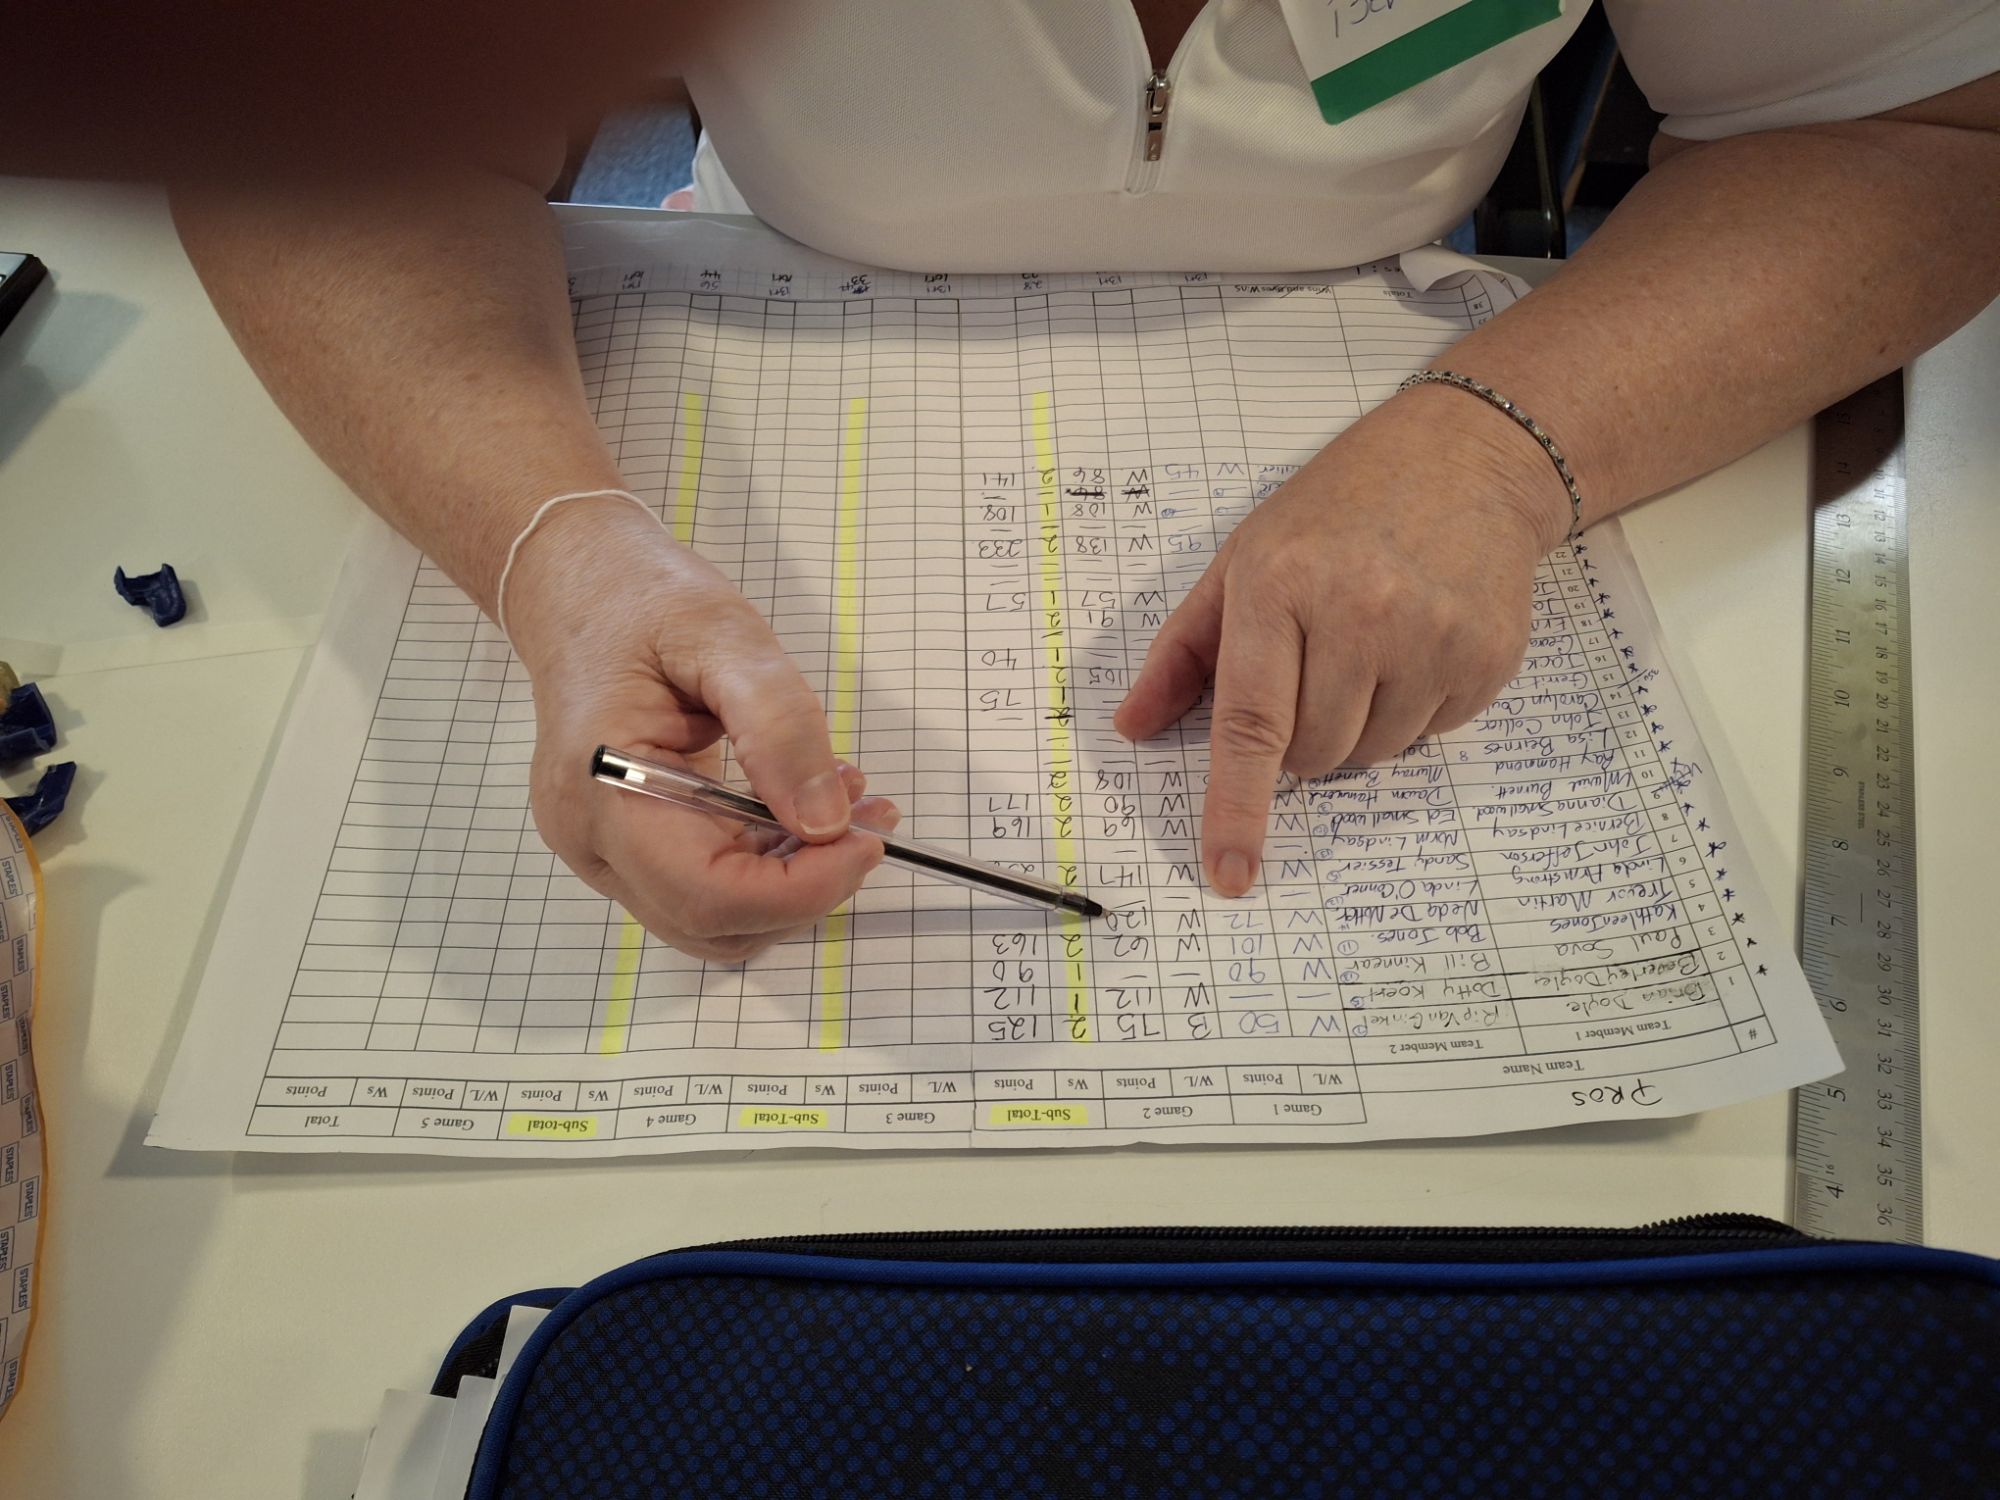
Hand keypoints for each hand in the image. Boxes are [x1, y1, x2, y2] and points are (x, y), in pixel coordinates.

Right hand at [503, 497, 895, 959]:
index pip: (708, 894)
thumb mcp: (724, 637)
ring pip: (716, 917)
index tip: (866, 841)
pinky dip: (769, 861)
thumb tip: (827, 821)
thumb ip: (779, 727)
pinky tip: (807, 804)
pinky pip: (708, 882)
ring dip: (794, 880)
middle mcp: (594, 840)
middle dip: (806, 888)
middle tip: (868, 821)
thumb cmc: (639, 600)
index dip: (801, 888)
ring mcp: (606, 849)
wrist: (578, 586)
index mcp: (604, 790)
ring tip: (848, 806)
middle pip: (714, 923)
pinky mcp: (630, 844)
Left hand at [1114, 389, 1565, 896]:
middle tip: (1314, 667)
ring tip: (1370, 645)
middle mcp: (1360, 612)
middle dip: (1300, 739)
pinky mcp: (1487, 657)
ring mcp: (1432, 637)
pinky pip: (1430, 736)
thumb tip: (1132, 725)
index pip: (1250, 724)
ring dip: (1359, 727)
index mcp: (1280, 586)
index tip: (1229, 872)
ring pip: (1371, 756)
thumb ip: (1183, 650)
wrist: (1464, 457)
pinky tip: (1417, 641)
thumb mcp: (1242, 558)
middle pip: (1311, 756)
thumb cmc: (1337, 509)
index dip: (1236, 807)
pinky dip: (1414, 710)